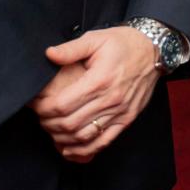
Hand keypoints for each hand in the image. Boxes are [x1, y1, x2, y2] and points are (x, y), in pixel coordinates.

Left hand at [28, 26, 161, 163]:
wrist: (155, 50)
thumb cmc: (124, 43)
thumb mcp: (96, 39)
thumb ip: (71, 49)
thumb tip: (48, 54)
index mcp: (99, 80)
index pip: (62, 104)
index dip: (43, 108)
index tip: (34, 104)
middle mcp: (110, 99)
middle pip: (69, 124)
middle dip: (48, 124)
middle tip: (39, 117)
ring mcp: (120, 112)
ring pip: (83, 137)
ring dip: (62, 138)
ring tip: (51, 130)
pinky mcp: (127, 120)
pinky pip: (103, 143)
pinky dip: (83, 150)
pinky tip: (69, 148)